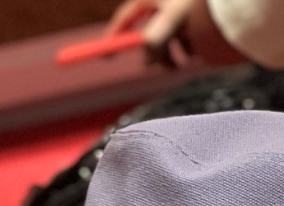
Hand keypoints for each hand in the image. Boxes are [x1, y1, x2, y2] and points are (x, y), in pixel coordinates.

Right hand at [107, 0, 245, 63]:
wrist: (230, 2)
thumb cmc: (198, 2)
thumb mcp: (170, 21)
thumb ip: (153, 42)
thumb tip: (148, 61)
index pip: (126, 17)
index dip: (114, 37)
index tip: (107, 56)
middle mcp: (165, 2)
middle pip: (149, 33)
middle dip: (156, 53)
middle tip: (163, 67)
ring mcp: (180, 10)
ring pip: (169, 37)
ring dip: (174, 52)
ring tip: (186, 59)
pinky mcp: (195, 18)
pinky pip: (185, 35)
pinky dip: (189, 45)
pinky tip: (199, 49)